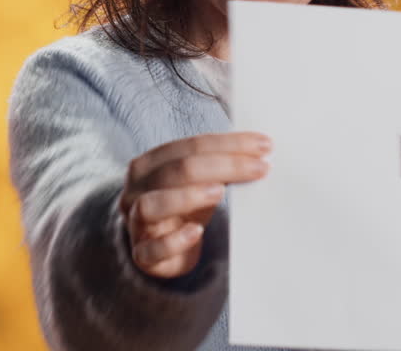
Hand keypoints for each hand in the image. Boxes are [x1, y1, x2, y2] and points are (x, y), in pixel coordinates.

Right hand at [119, 131, 271, 278]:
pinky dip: (174, 240)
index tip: (264, 146)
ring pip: (151, 206)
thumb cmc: (182, 210)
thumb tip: (260, 152)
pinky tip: (196, 232)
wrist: (158, 252)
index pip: (188, 147)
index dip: (227, 144)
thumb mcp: (195, 183)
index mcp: (148, 165)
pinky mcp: (142, 256)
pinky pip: (152, 249)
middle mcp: (136, 191)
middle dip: (222, 165)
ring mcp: (136, 224)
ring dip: (187, 197)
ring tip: (220, 192)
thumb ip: (217, 166)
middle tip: (258, 168)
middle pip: (176, 171)